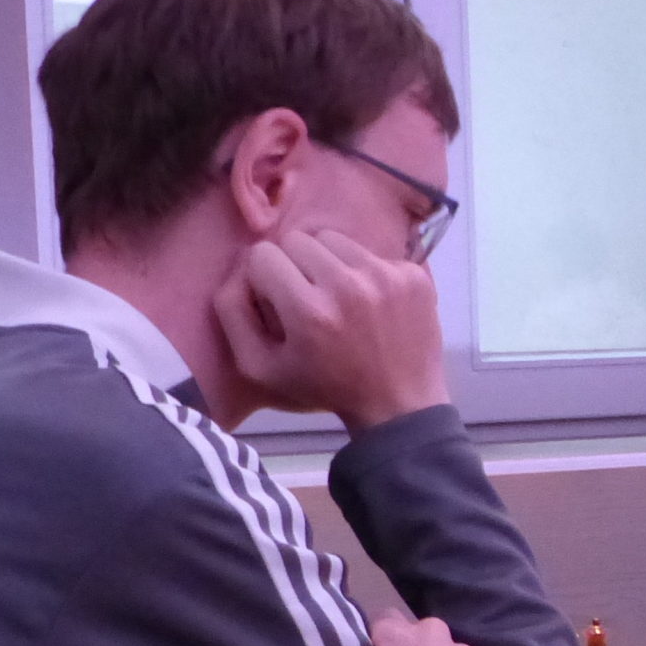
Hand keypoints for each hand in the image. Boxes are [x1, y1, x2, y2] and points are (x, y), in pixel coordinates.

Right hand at [213, 229, 449, 432]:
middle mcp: (347, 286)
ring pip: (335, 239)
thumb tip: (237, 268)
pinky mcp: (413, 275)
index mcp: (307, 311)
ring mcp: (385, 277)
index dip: (264, 277)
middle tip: (307, 297)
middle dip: (294, 265)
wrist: (399, 405)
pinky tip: (371, 305)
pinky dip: (366, 273)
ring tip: (338, 298)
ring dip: (329, 263)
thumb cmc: (324, 388)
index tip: (278, 301)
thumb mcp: (260, 367)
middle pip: (298, 240)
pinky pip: (373, 253)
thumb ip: (233, 313)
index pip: (263, 254)